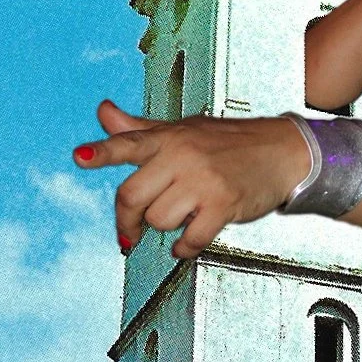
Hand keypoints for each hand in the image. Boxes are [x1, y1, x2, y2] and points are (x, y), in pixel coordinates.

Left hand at [72, 100, 312, 259]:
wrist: (281, 151)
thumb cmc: (228, 142)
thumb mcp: (182, 129)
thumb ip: (140, 130)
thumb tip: (103, 112)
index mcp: (168, 138)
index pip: (126, 143)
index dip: (100, 152)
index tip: (80, 158)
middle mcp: (181, 156)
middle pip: (132, 195)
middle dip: (126, 220)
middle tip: (129, 232)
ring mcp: (202, 181)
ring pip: (158, 218)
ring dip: (164, 227)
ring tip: (179, 218)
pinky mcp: (223, 205)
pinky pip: (189, 238)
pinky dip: (183, 248)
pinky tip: (184, 243)